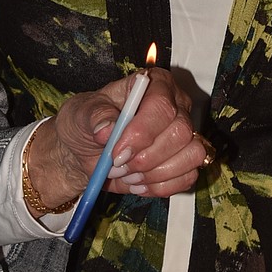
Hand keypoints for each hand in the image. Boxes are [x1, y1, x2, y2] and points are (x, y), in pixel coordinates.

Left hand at [28, 67, 209, 211]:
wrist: (83, 152)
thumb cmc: (85, 124)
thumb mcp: (81, 113)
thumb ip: (95, 117)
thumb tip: (106, 130)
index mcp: (154, 84)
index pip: (162, 105)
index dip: (142, 133)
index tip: (117, 153)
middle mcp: (175, 106)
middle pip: (181, 132)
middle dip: (147, 158)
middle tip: (118, 166)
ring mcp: (183, 134)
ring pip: (191, 155)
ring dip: (155, 173)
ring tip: (128, 175)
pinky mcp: (183, 160)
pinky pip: (188, 177)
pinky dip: (161, 186)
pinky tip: (139, 184)